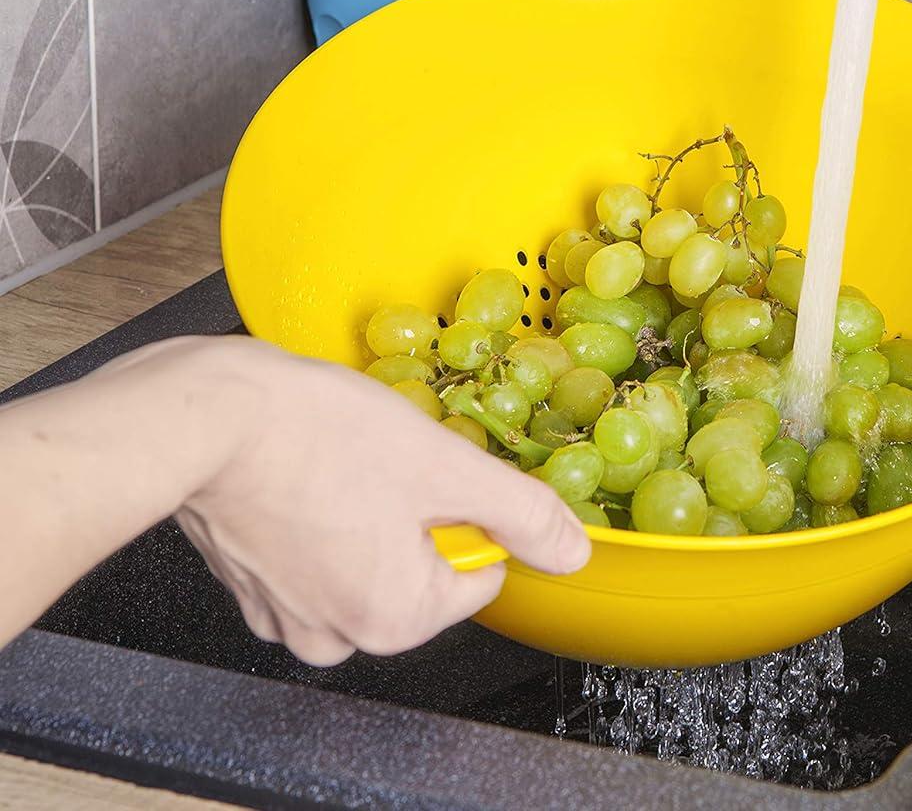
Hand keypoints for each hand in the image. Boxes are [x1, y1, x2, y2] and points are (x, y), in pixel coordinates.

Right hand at [169, 337, 589, 665]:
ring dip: (368, 512)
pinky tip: (304, 476)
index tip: (426, 475)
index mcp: (394, 620)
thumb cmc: (318, 436)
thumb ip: (523, 515)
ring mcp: (285, 614)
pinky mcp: (249, 583)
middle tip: (379, 466)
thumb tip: (571, 553)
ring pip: (370, 557)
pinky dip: (320, 515)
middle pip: (423, 569)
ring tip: (337, 467)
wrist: (202, 414)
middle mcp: (336, 635)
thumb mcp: (448, 468)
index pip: (480, 572)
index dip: (464, 511)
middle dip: (414, 514)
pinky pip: (317, 553)